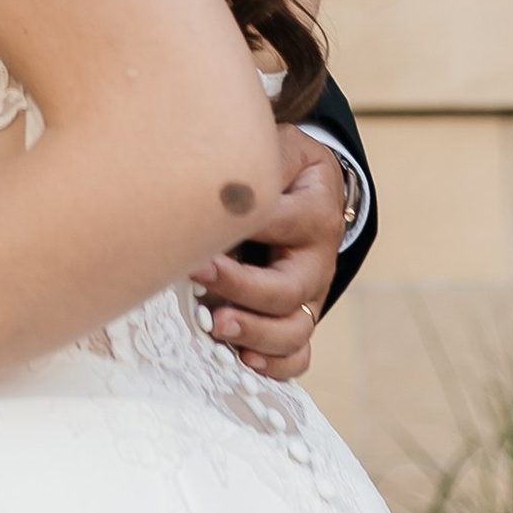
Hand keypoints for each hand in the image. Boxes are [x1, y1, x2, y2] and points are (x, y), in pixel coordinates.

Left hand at [187, 131, 344, 382]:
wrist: (312, 192)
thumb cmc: (285, 169)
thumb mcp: (282, 148)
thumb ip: (260, 154)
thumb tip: (218, 166)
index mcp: (314, 213)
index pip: (279, 224)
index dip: (239, 229)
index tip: (196, 235)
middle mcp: (316, 260)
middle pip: (288, 289)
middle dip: (241, 289)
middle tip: (197, 278)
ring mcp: (310, 295)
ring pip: (296, 329)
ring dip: (255, 333)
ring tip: (216, 327)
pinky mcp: (300, 318)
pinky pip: (298, 355)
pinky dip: (275, 365)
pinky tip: (244, 359)